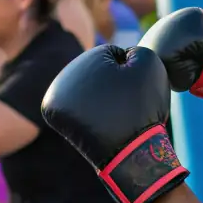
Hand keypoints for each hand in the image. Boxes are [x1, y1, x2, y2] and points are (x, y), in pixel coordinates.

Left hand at [41, 45, 188, 202]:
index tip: (133, 91)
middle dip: (110, 83)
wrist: (131, 153)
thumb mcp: (148, 64)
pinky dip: (89, 112)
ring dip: (99, 97)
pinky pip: (78, 106)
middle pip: (94, 72)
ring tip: (112, 113)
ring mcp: (55, 99)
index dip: (129, 71)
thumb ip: (134, 49)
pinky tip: (100, 121)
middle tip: (123, 104)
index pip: (112, 55)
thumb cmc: (141, 107)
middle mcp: (60, 79)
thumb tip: (120, 56)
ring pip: (86, 89)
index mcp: (82, 62)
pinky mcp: (56, 118)